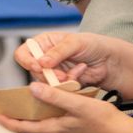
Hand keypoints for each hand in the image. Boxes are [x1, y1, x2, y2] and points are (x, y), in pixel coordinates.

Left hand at [0, 82, 130, 132]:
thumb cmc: (102, 120)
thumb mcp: (77, 103)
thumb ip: (54, 96)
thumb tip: (34, 89)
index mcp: (54, 130)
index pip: (24, 128)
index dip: (10, 122)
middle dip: (17, 124)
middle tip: (6, 115)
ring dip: (30, 125)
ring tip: (23, 114)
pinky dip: (44, 125)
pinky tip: (48, 116)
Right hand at [14, 32, 132, 90]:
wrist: (109, 61)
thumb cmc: (93, 44)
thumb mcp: (75, 43)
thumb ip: (57, 52)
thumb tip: (41, 62)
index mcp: (44, 43)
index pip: (24, 53)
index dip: (27, 61)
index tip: (38, 67)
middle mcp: (45, 58)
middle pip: (33, 71)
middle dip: (48, 74)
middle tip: (61, 75)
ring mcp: (53, 72)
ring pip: (45, 83)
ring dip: (60, 80)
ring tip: (75, 73)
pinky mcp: (62, 84)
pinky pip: (58, 89)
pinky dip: (69, 83)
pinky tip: (81, 73)